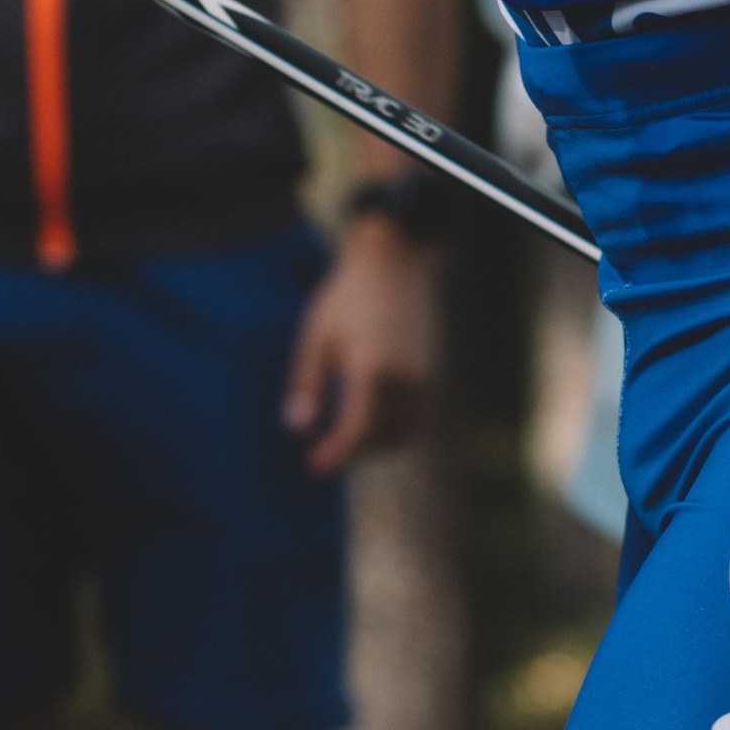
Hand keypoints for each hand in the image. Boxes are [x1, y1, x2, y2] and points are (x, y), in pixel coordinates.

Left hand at [283, 214, 438, 476]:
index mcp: (372, 368)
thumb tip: (298, 429)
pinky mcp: (432, 372)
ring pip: (404, 432)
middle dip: (353, 453)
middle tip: (322, 456)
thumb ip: (307, 384)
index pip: (357, 430)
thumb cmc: (347, 295)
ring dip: (376, 445)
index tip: (313, 468)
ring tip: (345, 443)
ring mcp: (424, 376)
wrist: (395, 261)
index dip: (335, 455)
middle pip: (381, 437)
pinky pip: (417, 417)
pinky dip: (395, 430)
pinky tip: (371, 423)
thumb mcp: (316, 336)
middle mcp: (405, 378)